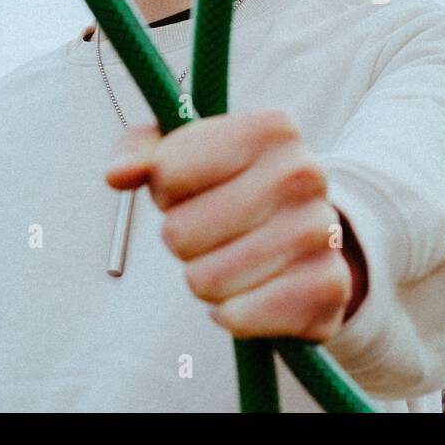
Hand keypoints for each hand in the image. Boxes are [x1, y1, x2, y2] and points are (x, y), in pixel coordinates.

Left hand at [105, 108, 367, 341]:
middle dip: (184, 239)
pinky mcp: (327, 288)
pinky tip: (255, 290)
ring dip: (207, 277)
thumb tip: (117, 174)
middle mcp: (305, 172)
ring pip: (203, 280)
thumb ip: (141, 151)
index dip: (167, 188)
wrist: (313, 234)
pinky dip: (233, 312)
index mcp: (272, 127)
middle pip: (179, 233)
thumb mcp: (186, 152)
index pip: (166, 171)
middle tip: (217, 229)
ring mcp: (320, 231)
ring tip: (237, 257)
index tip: (198, 186)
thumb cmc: (233, 187)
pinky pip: (237, 317)